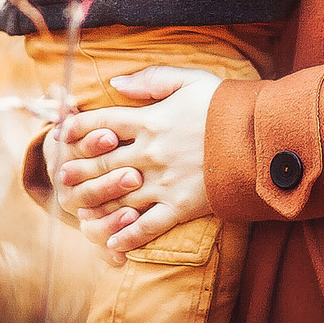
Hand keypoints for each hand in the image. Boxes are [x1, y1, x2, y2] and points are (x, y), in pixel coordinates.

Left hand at [51, 66, 218, 256]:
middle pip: (102, 162)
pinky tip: (112, 243)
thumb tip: (115, 82)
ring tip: (78, 208)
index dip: (77, 127)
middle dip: (78, 169)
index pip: (101, 123)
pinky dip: (127, 236)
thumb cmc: (227, 106)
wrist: (262, 140)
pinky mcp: (180, 206)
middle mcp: (150, 153)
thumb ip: (151, 79)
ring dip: (95, 203)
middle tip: (62, 175)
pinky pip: (147, 226)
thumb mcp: (190, 79)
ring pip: (118, 197)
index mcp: (150, 120)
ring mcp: (163, 182)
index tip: (62, 133)